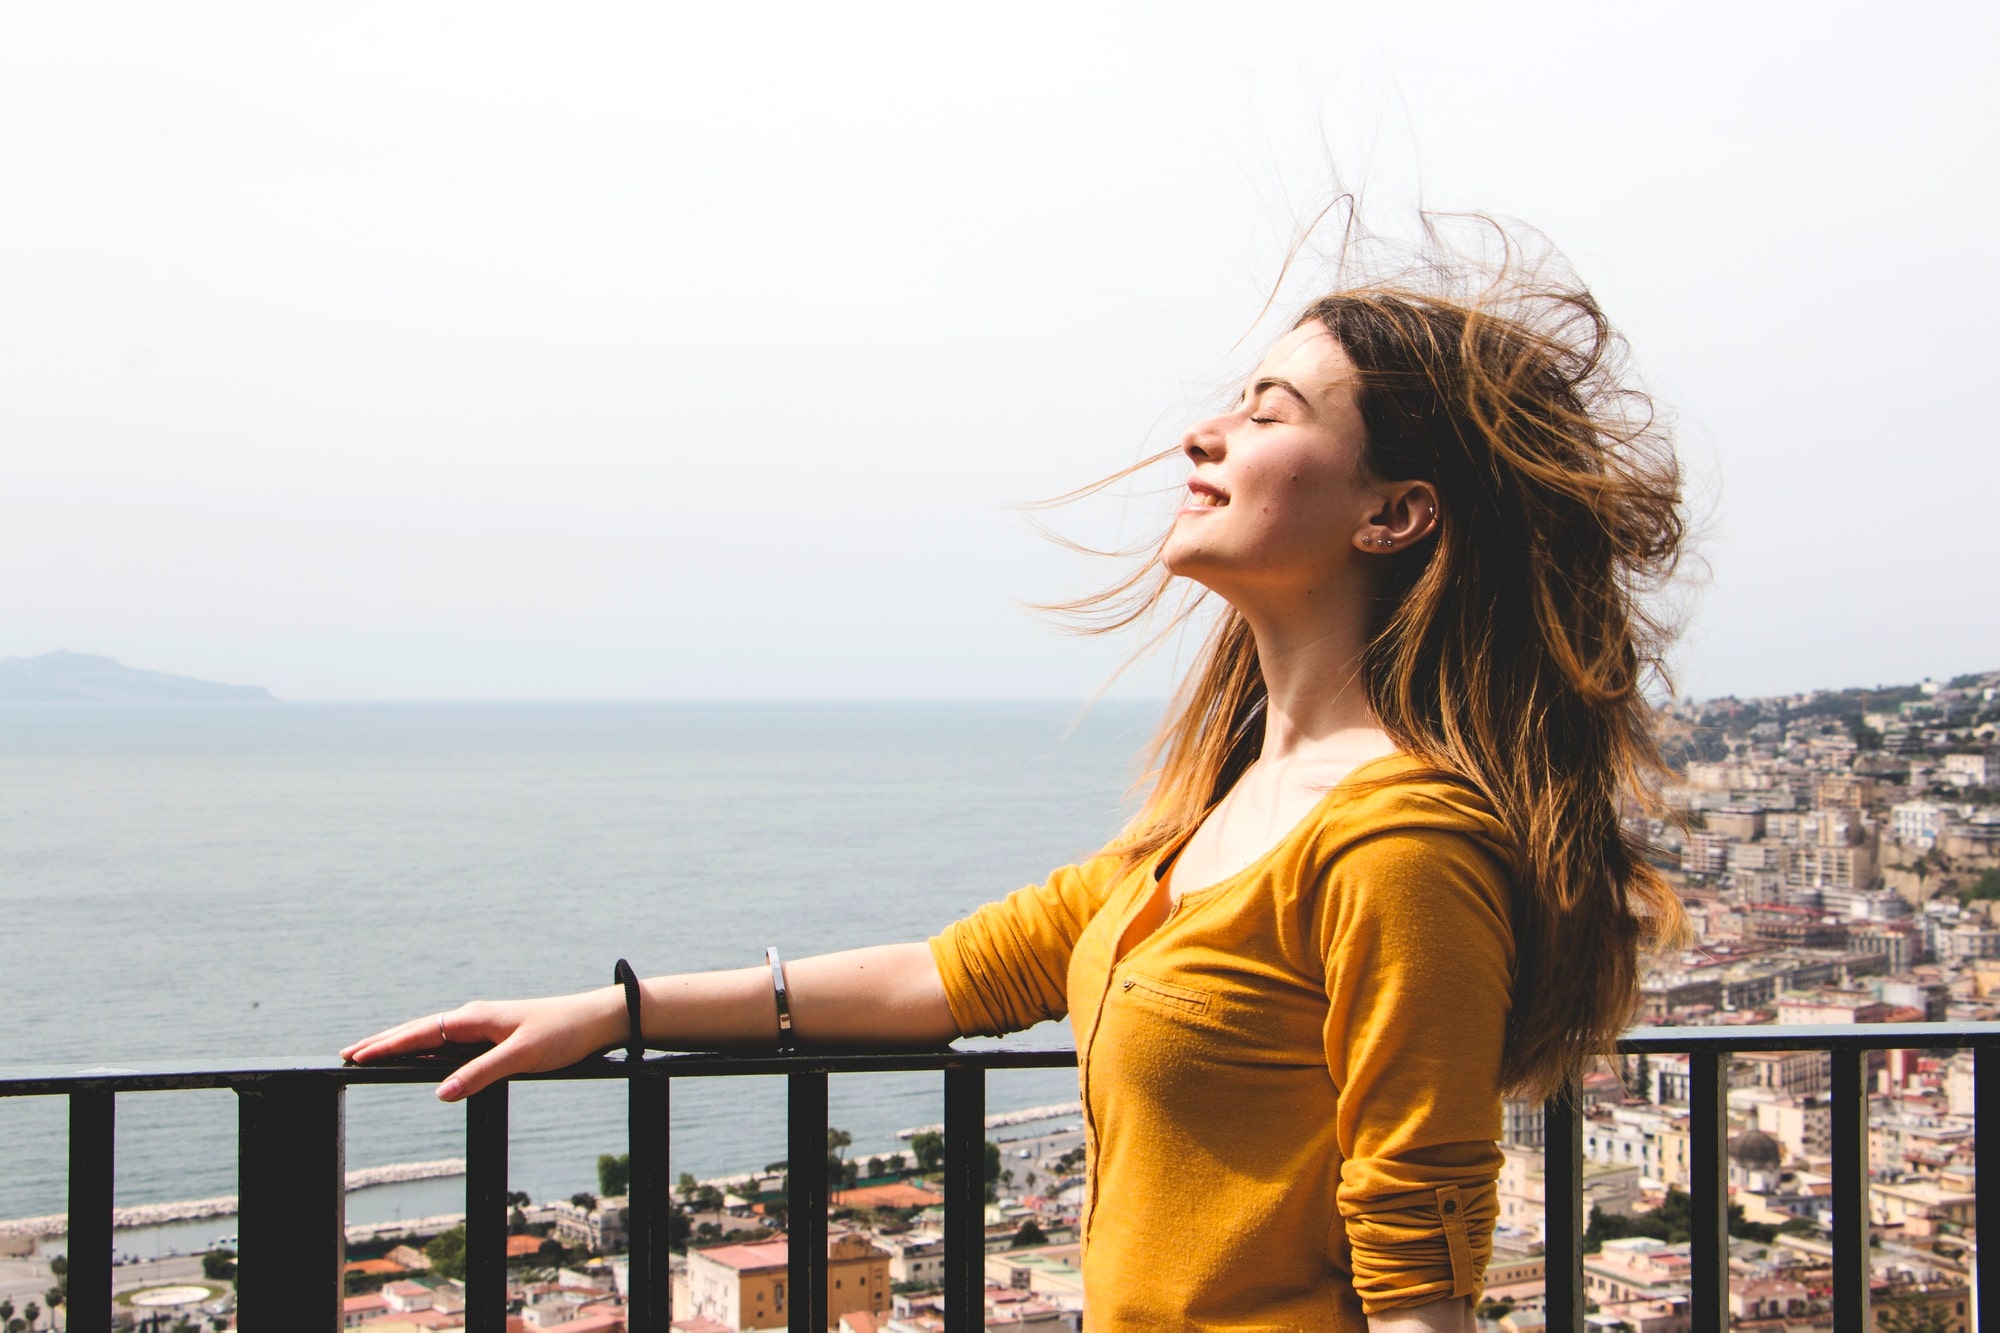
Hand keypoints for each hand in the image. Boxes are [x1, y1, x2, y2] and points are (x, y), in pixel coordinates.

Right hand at [340, 988, 625, 1101]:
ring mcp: (483, 1026)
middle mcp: (474, 1018)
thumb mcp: (522, 1057)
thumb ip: (480, 1073)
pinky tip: (419, 1058)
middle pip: (418, 1030)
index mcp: (475, 1018)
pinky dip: (425, 1049)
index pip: (420, 1032)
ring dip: (401, 1044)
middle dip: (382, 1042)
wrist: (596, 1020)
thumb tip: (440, 1093)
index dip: (387, 1045)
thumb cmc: (563, 1033)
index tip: (354, 1055)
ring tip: (371, 1054)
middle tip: (346, 1054)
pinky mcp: (494, 1036)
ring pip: (432, 1035)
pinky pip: (450, 1043)